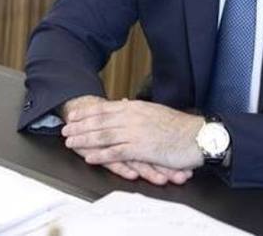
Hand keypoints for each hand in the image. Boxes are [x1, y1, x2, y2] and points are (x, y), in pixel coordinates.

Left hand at [62, 99, 204, 170]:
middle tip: (65, 129)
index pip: (106, 108)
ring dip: (84, 139)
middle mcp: (133, 117)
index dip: (87, 112)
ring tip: (70, 142)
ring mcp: (135, 132)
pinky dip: (100, 155)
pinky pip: (116, 152)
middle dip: (80, 125)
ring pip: (103, 135)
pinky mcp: (141, 148)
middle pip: (100, 121)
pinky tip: (89, 157)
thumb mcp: (155, 111)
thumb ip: (138, 110)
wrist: (197, 136)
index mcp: (136, 107)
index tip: (74, 114)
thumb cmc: (179, 126)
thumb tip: (124, 104)